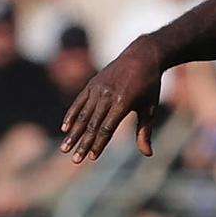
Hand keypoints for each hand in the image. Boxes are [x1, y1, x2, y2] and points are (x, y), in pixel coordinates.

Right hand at [60, 39, 168, 161]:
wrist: (142, 56)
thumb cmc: (149, 86)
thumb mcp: (150, 108)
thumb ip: (144, 131)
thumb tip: (148, 154)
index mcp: (123, 102)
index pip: (107, 128)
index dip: (99, 144)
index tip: (91, 158)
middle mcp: (107, 95)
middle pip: (92, 124)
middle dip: (83, 144)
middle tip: (74, 160)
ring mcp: (98, 88)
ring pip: (83, 115)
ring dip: (73, 133)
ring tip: (65, 148)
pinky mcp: (92, 84)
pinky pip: (79, 101)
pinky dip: (71, 115)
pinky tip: (65, 128)